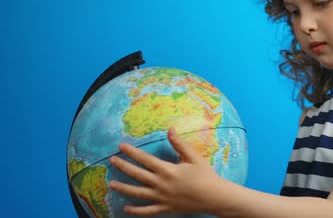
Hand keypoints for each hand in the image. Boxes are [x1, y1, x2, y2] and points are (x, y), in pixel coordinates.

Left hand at [109, 127, 223, 215]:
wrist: (213, 197)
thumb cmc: (205, 175)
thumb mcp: (194, 156)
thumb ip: (179, 144)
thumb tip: (169, 129)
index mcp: (167, 170)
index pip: (145, 159)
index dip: (132, 152)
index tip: (121, 146)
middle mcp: (161, 184)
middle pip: (137, 174)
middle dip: (123, 166)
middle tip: (111, 160)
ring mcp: (161, 197)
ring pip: (138, 193)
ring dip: (124, 188)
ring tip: (111, 184)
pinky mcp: (165, 208)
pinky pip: (148, 210)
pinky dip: (136, 211)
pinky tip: (126, 208)